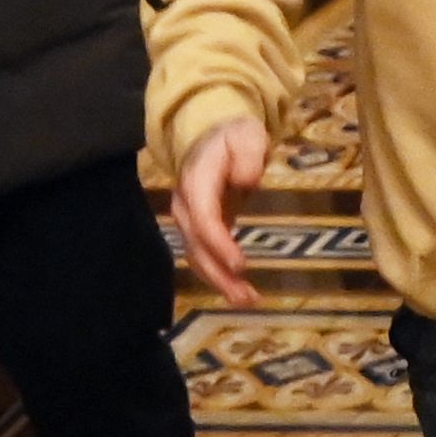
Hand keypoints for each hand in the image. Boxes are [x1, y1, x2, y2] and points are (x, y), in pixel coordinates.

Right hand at [171, 118, 268, 308]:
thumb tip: (247, 180)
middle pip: (197, 245)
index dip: (218, 243)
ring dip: (219, 282)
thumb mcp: (247, 135)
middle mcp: (187, 205)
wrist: (210, 136)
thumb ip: (249, 154)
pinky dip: (220, 276)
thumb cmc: (233, 137)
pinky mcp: (199, 230)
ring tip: (246, 301)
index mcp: (197, 182)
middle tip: (245, 296)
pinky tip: (240, 292)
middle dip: (219, 273)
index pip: (204, 218)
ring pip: (198, 257)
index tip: (240, 264)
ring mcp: (190, 220)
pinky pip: (205, 257)